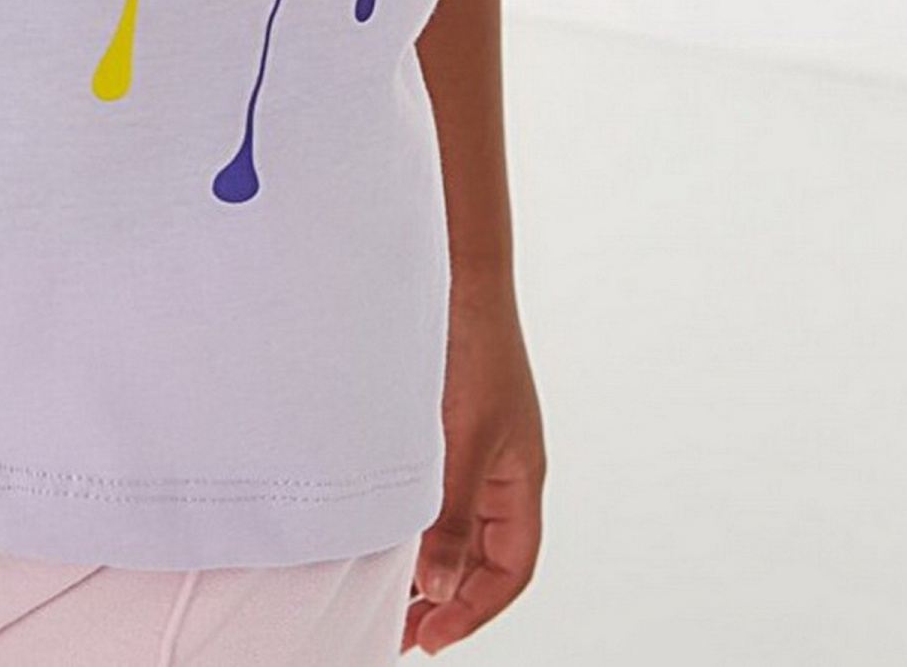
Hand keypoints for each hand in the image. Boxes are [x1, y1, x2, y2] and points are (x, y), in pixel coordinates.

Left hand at [401, 274, 546, 653]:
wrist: (457, 277)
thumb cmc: (473, 349)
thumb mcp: (461, 444)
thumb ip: (451, 518)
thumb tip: (438, 588)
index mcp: (520, 478)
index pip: (512, 567)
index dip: (477, 609)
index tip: (433, 636)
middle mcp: (502, 468)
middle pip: (485, 555)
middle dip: (449, 597)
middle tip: (402, 629)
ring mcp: (475, 445)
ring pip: (460, 525)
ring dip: (430, 563)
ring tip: (389, 594)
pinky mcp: (447, 424)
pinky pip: (440, 491)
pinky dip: (419, 521)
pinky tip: (386, 533)